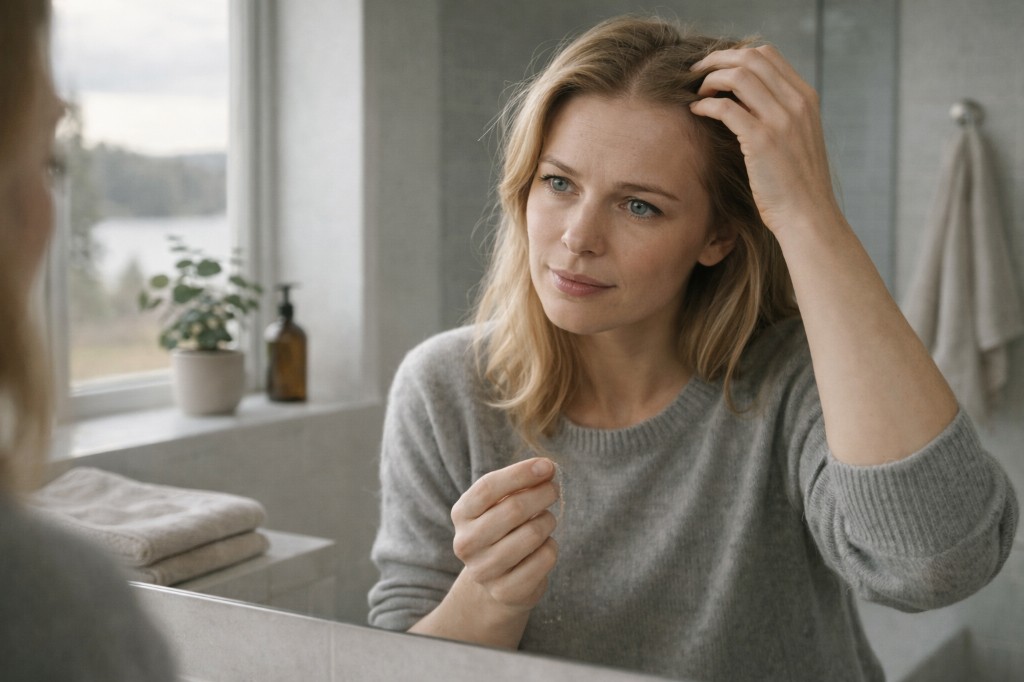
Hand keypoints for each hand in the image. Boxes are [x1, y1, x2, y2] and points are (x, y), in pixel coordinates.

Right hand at [450, 457, 559, 614]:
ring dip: (548, 520)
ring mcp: (484, 570)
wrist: (496, 579)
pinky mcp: (505, 591)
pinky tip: (543, 546)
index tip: (547, 466)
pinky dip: (551, 546)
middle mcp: (466, 543)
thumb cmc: (502, 529)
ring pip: (533, 534)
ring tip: (546, 520)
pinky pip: (544, 558)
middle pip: (513, 509)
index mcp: (461, 514)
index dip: (521, 473)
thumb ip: (519, 484)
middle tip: (553, 490)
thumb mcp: (501, 503)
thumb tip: (546, 469)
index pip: (488, 487)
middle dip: (542, 494)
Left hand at [689, 45, 841, 238]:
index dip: (735, 55)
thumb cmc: (796, 183)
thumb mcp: (796, 138)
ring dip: (710, 79)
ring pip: (738, 76)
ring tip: (697, 92)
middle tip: (696, 73)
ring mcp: (781, 120)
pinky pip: (726, 108)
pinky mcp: (761, 141)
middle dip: (717, 60)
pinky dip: (706, 105)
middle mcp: (796, 103)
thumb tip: (742, 98)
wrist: (808, 215)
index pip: (768, 55)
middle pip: (750, 57)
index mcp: (806, 98)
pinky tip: (696, 111)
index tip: (716, 68)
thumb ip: (778, 113)